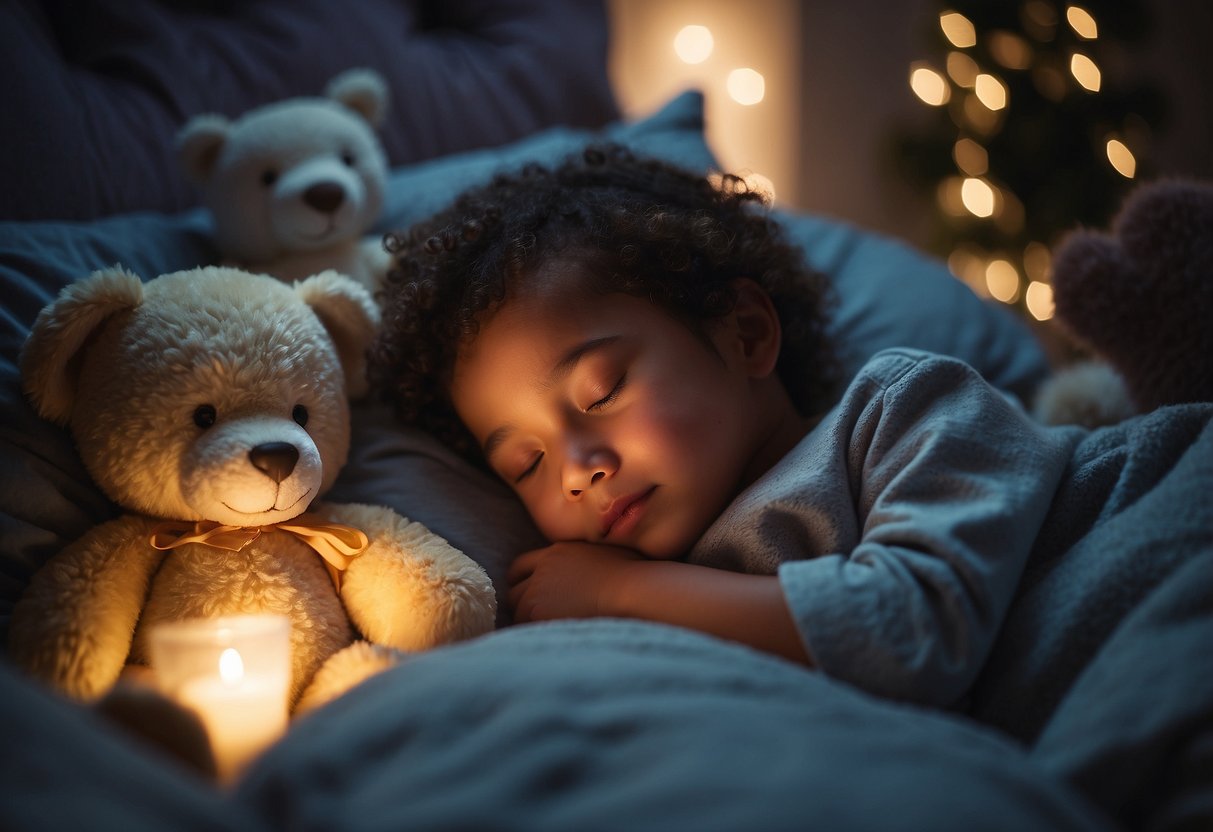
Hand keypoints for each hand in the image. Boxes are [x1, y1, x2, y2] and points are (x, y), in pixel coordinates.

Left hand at [507, 541, 643, 622]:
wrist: (631, 589)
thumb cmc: (632, 575)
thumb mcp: (605, 555)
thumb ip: (586, 560)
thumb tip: (593, 567)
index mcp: (557, 552)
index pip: (521, 566)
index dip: (522, 582)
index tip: (528, 596)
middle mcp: (543, 569)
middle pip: (514, 591)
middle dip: (522, 605)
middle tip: (535, 621)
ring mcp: (538, 590)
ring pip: (518, 611)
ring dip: (529, 622)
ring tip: (545, 635)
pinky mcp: (538, 611)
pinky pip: (525, 626)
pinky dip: (533, 634)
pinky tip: (548, 641)